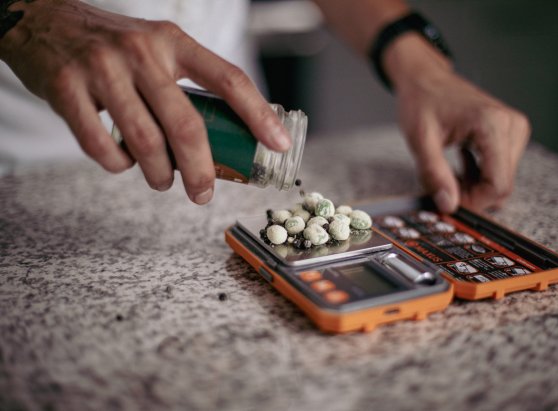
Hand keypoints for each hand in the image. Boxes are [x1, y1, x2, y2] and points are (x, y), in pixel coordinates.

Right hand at [0, 0, 289, 203]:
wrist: (44, 21)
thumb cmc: (115, 48)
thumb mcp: (159, 50)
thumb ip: (187, 87)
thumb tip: (224, 143)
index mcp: (174, 42)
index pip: (228, 79)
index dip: (258, 114)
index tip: (278, 144)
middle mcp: (142, 51)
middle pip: (186, 125)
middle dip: (201, 171)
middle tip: (203, 193)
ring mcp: (102, 68)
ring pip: (145, 143)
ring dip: (159, 175)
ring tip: (162, 180)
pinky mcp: (66, 87)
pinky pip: (101, 147)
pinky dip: (117, 166)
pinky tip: (122, 163)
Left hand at [384, 33, 529, 212]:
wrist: (425, 78)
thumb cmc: (421, 101)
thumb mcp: (420, 140)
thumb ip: (434, 175)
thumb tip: (449, 206)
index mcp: (492, 125)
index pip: (498, 184)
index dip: (475, 202)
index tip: (450, 203)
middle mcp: (512, 126)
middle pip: (502, 184)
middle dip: (473, 195)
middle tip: (444, 188)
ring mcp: (515, 128)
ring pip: (502, 179)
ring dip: (475, 185)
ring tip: (449, 173)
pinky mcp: (510, 132)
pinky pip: (501, 168)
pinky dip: (479, 174)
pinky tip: (460, 164)